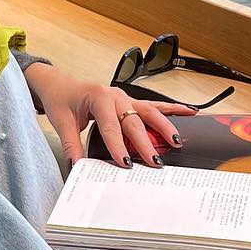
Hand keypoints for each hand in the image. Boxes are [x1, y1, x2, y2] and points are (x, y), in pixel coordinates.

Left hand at [25, 65, 195, 167]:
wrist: (61, 85)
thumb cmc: (62, 100)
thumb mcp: (61, 122)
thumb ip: (71, 144)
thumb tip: (78, 165)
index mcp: (98, 98)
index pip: (110, 127)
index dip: (118, 146)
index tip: (125, 163)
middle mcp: (115, 96)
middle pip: (134, 122)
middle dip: (145, 143)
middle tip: (154, 161)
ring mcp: (125, 98)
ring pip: (150, 112)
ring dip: (165, 126)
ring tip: (177, 141)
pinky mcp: (131, 102)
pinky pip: (154, 106)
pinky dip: (172, 109)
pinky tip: (189, 112)